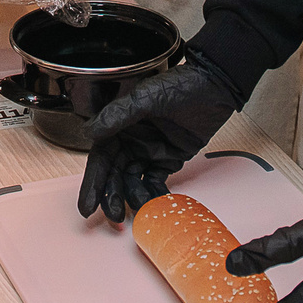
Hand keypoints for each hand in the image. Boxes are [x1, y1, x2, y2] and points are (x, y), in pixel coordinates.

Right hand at [76, 55, 242, 223]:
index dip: (93, 183)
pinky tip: (156, 202)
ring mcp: (150, 150)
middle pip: (115, 175)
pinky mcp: (170, 158)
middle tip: (115, 216)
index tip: (87, 206)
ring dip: (134, 196)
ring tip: (141, 207)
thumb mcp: (145, 98)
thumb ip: (117, 116)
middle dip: (112, 196)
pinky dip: (155, 193)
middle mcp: (131, 140)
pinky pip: (157, 180)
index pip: (101, 159)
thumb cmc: (180, 85)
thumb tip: (89, 132)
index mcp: (119, 125)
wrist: (215, 87)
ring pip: (134, 181)